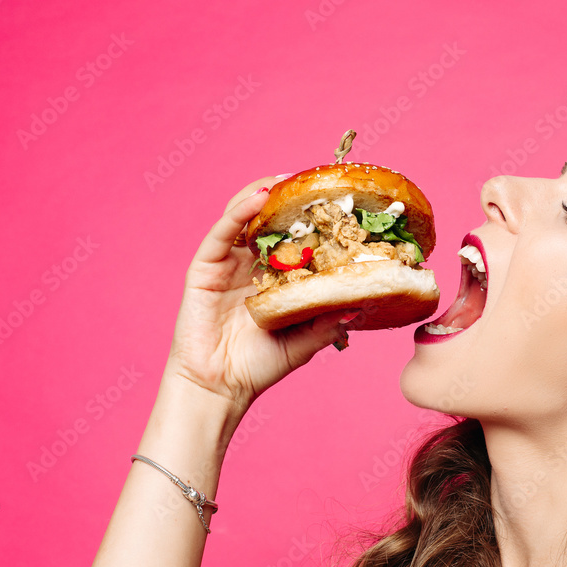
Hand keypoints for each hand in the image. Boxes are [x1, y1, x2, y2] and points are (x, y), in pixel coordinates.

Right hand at [164, 178, 351, 418]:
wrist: (219, 387)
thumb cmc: (259, 366)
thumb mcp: (305, 342)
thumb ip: (329, 321)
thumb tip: (361, 304)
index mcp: (276, 278)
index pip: (297, 239)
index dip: (314, 220)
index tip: (340, 201)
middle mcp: (252, 265)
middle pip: (272, 221)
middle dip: (291, 199)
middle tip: (316, 179)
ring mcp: (228, 263)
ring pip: (246, 217)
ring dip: (266, 194)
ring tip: (286, 180)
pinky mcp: (206, 267)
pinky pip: (223, 232)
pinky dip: (240, 211)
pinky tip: (258, 198)